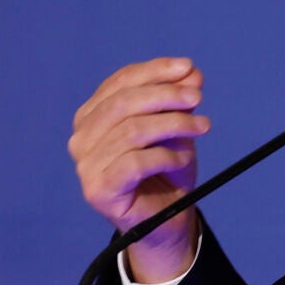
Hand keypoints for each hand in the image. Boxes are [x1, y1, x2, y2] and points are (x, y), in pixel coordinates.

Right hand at [69, 57, 209, 282]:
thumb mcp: (177, 126)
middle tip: (198, 97)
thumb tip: (191, 72)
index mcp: (92, 115)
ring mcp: (86, 165)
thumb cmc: (166, 167)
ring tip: (203, 127)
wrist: (167, 217)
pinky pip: (136, 162)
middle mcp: (82, 138)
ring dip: (175, 124)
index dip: (155, 71)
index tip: (188, 67)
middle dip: (165, 94)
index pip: (120, 82)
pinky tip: (182, 157)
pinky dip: (165, 155)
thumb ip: (179, 99)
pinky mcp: (98, 189)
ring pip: (133, 131)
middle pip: (123, 103)